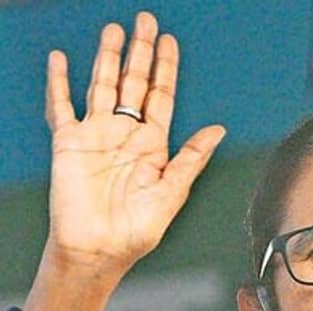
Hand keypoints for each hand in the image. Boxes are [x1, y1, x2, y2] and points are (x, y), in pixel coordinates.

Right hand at [44, 12, 224, 275]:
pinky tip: (61, 59)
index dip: (165, 69)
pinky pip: (62, 106)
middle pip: (133, 83)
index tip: (169, 41)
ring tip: (114, 30)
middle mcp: (125, 134)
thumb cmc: (138, 230)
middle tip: (145, 21)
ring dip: (108, 58)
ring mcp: (96, 135)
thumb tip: (217, 129)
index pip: (160, 96)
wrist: (100, 250)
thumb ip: (192, 159)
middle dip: (139, 53)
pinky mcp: (69, 143)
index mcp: (153, 145)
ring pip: (102, 86)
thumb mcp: (172, 192)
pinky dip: (60, 82)